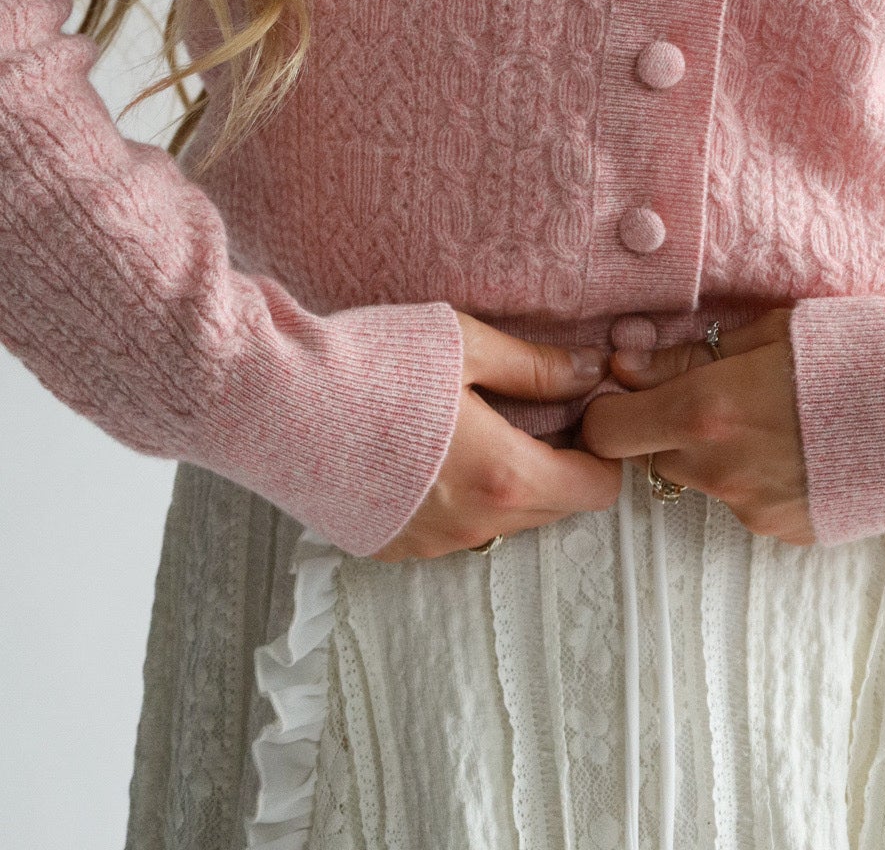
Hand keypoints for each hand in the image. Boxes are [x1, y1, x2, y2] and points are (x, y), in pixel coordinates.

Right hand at [369, 312, 620, 560]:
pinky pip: (451, 531)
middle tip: (529, 410)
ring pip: (500, 522)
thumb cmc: (373, 362)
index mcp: (505, 477)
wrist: (273, 401)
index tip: (581, 414)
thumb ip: (538, 368)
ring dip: (506, 484)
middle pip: (552, 509)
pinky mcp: (389, 548)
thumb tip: (591, 374)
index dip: (601, 451)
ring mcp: (428, 545)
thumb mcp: (468, 347)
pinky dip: (457, 498)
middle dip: (557, 465)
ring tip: (470, 427)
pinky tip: (426, 452)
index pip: (595, 491)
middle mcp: (474, 526)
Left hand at [576, 306, 813, 544]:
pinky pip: (748, 500)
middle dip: (666, 426)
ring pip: (702, 477)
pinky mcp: (789, 532)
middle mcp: (720, 469)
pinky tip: (807, 446)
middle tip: (717, 392)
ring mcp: (754, 509)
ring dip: (717, 449)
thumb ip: (691, 354)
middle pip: (651, 455)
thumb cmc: (865, 349)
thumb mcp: (774, 328)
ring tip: (779, 415)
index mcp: (706, 408)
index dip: (609, 406)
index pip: (605, 429)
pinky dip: (760, 474)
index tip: (632, 385)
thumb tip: (625, 366)